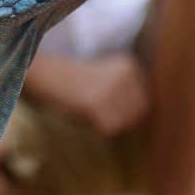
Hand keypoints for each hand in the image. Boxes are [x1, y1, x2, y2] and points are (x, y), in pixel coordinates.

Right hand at [26, 54, 149, 136]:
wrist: (49, 75)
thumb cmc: (79, 80)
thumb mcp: (109, 76)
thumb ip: (129, 92)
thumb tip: (145, 118)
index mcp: (129, 65)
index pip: (144, 101)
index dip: (126, 109)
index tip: (105, 102)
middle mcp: (124, 75)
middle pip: (138, 113)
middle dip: (121, 117)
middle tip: (98, 109)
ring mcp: (110, 90)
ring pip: (124, 122)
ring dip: (109, 123)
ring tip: (91, 109)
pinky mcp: (96, 104)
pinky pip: (108, 129)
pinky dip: (97, 127)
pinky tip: (85, 113)